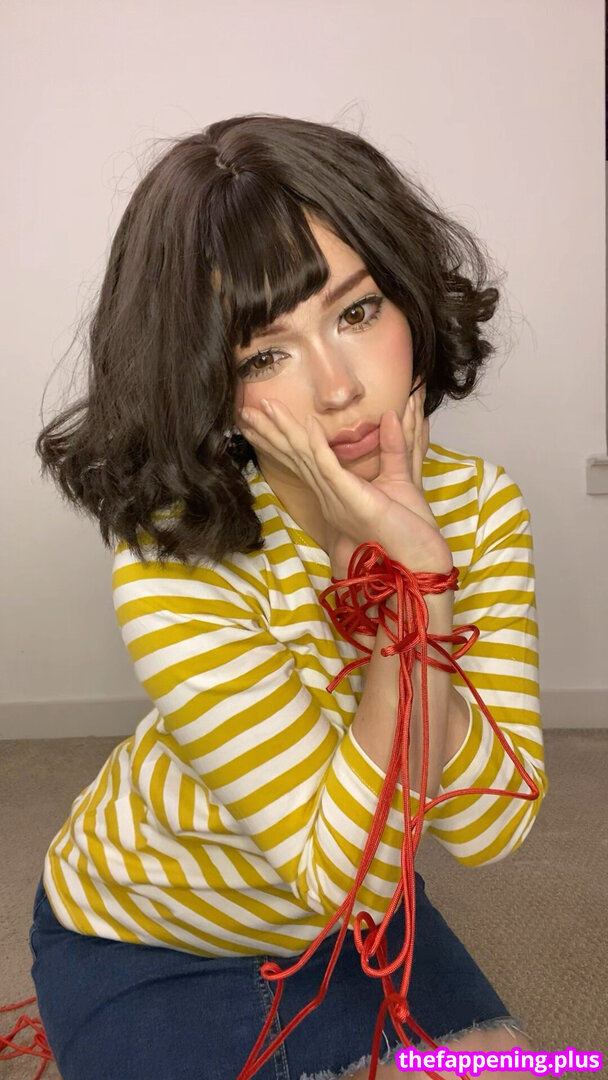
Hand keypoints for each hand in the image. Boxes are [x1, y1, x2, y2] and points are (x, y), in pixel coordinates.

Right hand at [236, 387, 451, 576]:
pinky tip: (306, 424)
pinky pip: (329, 467)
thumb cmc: (409, 531)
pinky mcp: (351, 498)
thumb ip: (394, 447)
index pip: (303, 459)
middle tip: (245, 413)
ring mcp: (337, 496)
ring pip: (304, 457)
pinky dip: (317, 445)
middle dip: (269, 433)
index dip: (281, 439)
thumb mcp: (401, 479)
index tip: (263, 420)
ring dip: (283, 431)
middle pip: (294, 456)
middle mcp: (330, 494)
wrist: (419, 562)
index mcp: (337, 492)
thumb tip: (390, 415)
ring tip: (262, 408)